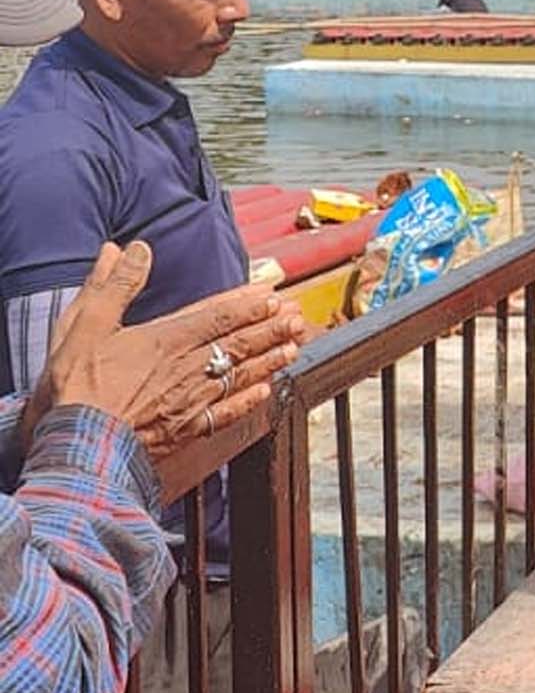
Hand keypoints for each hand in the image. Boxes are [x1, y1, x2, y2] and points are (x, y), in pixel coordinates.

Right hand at [22, 241, 306, 480]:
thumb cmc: (78, 385)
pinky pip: (228, 413)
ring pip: (241, 375)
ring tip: (294, 346)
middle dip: (271, 328)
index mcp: (166, 340)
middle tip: (298, 317)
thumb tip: (131, 249)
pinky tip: (266, 391)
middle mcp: (187, 369)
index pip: (218, 315)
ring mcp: (192, 401)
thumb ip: (113, 284)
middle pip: (239, 343)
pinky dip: (249, 400)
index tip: (273, 293)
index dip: (247, 303)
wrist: (80, 443)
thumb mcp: (85, 323)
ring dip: (270, 358)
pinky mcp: (188, 430)